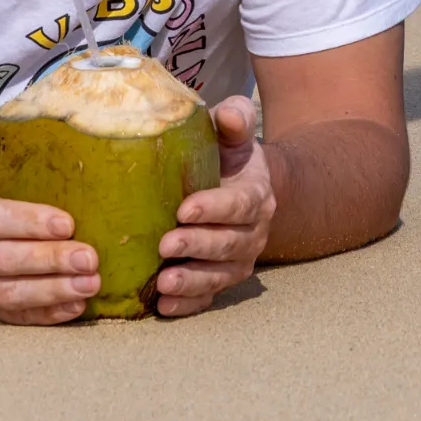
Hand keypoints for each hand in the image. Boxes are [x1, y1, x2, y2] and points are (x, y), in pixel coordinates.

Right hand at [0, 120, 99, 323]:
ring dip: (52, 291)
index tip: (66, 222)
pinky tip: (75, 307)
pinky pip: (11, 318)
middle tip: (90, 257)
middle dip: (49, 261)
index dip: (28, 222)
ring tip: (90, 283)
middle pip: (4, 261)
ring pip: (9, 295)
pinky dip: (43, 316)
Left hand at [154, 97, 279, 317]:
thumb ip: (235, 119)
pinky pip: (209, 296)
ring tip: (164, 284)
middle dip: (198, 246)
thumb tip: (230, 114)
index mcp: (256, 195)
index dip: (214, 209)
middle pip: (229, 244)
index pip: (240, 204)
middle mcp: (253, 232)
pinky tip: (164, 307)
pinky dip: (189, 304)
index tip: (183, 209)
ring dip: (193, 282)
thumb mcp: (232, 132)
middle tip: (165, 245)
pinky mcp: (221, 279)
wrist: (241, 187)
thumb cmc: (227, 156)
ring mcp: (239, 259)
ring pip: (221, 275)